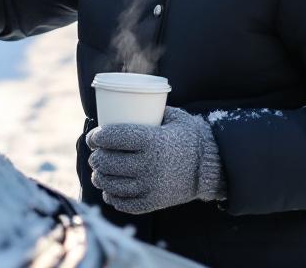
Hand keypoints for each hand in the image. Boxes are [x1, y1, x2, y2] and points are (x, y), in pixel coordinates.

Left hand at [86, 107, 225, 214]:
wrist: (212, 167)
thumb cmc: (189, 138)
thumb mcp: (174, 118)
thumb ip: (151, 110)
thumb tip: (126, 102)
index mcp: (151, 140)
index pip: (111, 137)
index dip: (96, 137)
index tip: (93, 137)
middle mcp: (149, 164)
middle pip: (107, 162)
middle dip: (96, 158)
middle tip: (96, 155)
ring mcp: (151, 186)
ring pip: (111, 184)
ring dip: (99, 178)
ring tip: (98, 173)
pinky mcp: (154, 202)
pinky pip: (125, 203)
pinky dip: (112, 198)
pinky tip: (109, 191)